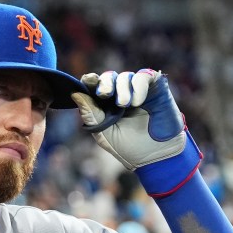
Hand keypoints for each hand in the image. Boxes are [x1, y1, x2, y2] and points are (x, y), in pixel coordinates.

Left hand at [71, 69, 185, 170]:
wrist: (158, 157)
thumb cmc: (130, 148)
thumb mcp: (105, 134)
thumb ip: (91, 115)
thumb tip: (75, 94)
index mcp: (105, 106)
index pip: (94, 87)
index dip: (89, 81)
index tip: (88, 80)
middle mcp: (120, 95)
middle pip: (108, 77)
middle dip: (105, 83)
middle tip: (105, 94)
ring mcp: (138, 91)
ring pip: (125, 76)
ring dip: (122, 88)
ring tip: (125, 105)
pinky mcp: (155, 88)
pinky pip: (143, 77)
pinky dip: (138, 86)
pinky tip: (136, 101)